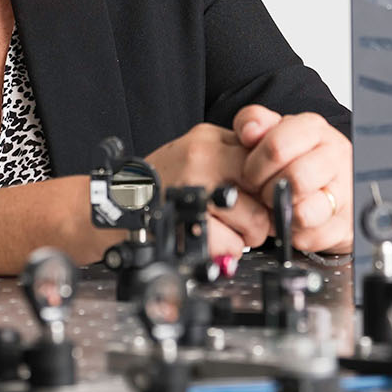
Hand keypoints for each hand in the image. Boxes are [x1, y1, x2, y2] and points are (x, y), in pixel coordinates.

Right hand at [143, 122, 272, 254]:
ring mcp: (193, 190)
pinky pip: (232, 245)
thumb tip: (279, 179)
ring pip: (255, 222)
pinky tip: (208, 242)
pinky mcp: (185, 224)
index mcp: (209, 139)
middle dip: (263, 213)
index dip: (270, 186)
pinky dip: (224, 252)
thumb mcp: (197, 152)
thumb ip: (235, 157)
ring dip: (244, 236)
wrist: (112, 205)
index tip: (262, 198)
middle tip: (245, 220)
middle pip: (265, 191)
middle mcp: (202, 158)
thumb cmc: (159, 184)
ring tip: (220, 231)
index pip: (266, 158)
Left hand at [234, 105, 352, 253]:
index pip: (278, 146)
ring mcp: (344, 190)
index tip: (250, 173)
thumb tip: (249, 132)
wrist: (327, 186)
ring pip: (304, 212)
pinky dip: (293, 234)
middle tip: (262, 192)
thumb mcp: (271, 133)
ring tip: (278, 206)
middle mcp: (334, 156)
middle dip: (267, 192)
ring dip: (281, 214)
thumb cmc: (295, 158)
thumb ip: (254, 122)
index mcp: (314, 129)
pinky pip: (310, 237)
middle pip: (294, 179)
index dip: (255, 165)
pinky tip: (292, 221)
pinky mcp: (345, 224)